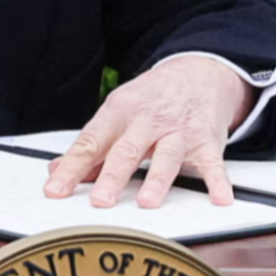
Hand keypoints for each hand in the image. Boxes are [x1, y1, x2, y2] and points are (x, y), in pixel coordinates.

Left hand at [43, 57, 253, 208]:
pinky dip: (218, 182)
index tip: (55, 189)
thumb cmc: (151, 100)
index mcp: (119, 113)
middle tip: (101, 201)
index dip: (72, 167)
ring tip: (147, 202)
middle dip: (113, 176)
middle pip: (127, 150)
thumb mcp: (117, 114)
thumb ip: (92, 146)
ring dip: (157, 180)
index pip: (90, 142)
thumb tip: (56, 170)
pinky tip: (220, 199)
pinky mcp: (206, 141)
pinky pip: (212, 163)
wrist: (197, 72)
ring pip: (167, 156)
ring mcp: (179, 131)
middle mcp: (147, 121)